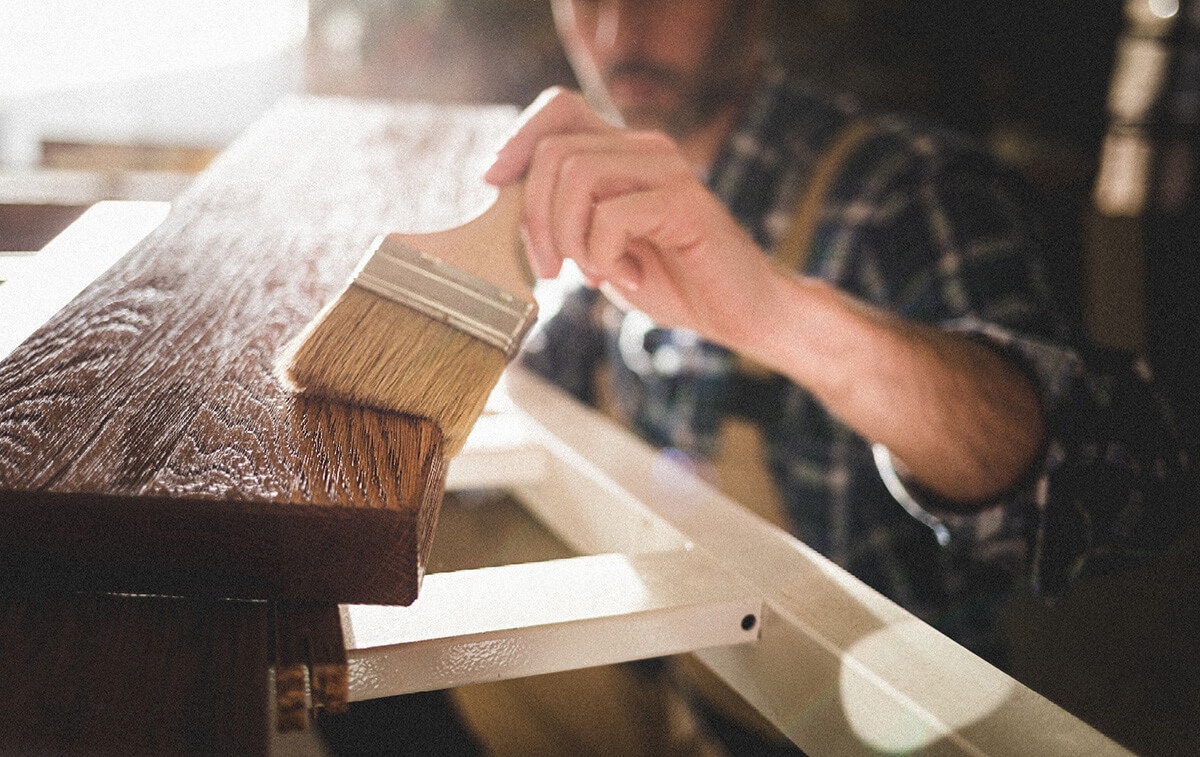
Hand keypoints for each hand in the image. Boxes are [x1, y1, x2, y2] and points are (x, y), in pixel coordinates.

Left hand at [485, 87, 783, 351]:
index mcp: (622, 151)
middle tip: (548, 268)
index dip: (517, 139)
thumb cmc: (669, 280)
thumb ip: (562, 217)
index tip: (493, 183)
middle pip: (555, 150)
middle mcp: (645, 147)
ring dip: (568, 237)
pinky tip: (630, 278)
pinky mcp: (686, 202)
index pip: (558, 108)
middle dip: (534, 217)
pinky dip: (605, 257)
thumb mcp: (598, 246)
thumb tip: (502, 199)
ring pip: (578, 175)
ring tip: (591, 273)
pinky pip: (613, 216)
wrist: (740, 313)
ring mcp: (668, 170)